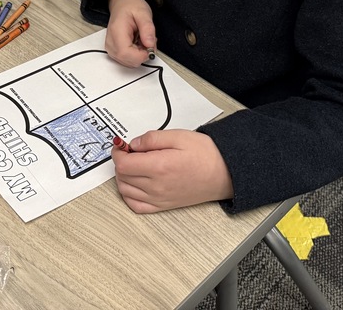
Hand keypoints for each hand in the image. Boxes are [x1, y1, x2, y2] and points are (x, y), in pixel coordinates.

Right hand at [106, 0, 156, 66]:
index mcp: (116, 32)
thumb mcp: (143, 13)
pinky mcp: (114, 51)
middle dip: (143, 54)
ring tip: (142, 38)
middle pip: (129, 61)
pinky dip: (136, 54)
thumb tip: (150, 45)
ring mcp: (111, 48)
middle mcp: (111, 43)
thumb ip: (148, 29)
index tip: (150, 46)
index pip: (126, 54)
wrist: (121, 3)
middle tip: (147, 39)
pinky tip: (137, 42)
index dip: (141, 55)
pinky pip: (128, 60)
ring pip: (130, 62)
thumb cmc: (130, 6)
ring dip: (140, 54)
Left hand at [112, 129, 233, 212]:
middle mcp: (157, 186)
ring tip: (133, 165)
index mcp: (159, 167)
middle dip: (121, 161)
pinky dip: (129, 196)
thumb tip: (133, 144)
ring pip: (125, 191)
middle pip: (122, 177)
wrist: (224, 173)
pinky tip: (134, 185)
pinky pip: (136, 206)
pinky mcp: (163, 206)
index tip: (121, 146)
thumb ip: (152, 138)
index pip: (123, 164)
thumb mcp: (178, 136)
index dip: (117, 153)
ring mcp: (159, 198)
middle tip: (129, 152)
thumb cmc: (205, 154)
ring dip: (123, 177)